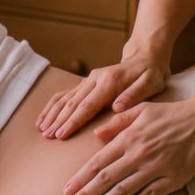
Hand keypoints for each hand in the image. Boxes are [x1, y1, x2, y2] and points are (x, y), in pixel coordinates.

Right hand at [36, 54, 167, 139]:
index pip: (88, 105)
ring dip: (52, 114)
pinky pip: (65, 94)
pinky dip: (52, 106)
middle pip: (72, 102)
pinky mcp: (85, 83)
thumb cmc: (150, 74)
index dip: (73, 121)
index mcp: (109, 81)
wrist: (144, 57)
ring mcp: (88, 80)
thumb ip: (135, 95)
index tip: (62, 134)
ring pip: (65, 98)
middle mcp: (95, 79)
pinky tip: (43, 118)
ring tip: (42, 130)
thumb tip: (117, 107)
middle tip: (48, 136)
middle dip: (59, 120)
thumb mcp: (151, 83)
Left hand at [63, 95, 194, 194]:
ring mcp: (156, 168)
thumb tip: (96, 133)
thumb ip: (117, 122)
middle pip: (105, 179)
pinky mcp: (173, 180)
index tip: (67, 190)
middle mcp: (139, 154)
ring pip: (123, 191)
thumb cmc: (171, 113)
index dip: (80, 178)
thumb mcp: (141, 109)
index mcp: (129, 137)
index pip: (98, 162)